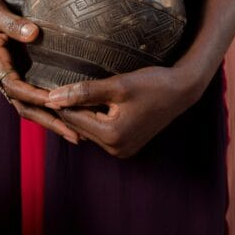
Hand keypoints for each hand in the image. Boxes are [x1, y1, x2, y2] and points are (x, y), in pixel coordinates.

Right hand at [0, 0, 78, 143]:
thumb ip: (13, 24)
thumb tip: (34, 33)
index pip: (16, 87)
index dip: (34, 96)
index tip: (55, 102)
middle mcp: (5, 76)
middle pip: (26, 106)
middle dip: (49, 121)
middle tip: (76, 134)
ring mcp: (14, 77)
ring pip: (32, 106)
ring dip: (53, 121)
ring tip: (79, 134)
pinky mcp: (22, 73)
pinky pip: (36, 96)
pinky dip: (52, 108)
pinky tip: (72, 114)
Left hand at [45, 66, 197, 157]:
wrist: (182, 90)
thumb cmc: (152, 84)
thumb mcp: (117, 85)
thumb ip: (83, 92)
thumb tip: (52, 98)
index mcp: (112, 136)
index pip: (73, 118)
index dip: (62, 100)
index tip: (52, 83)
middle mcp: (116, 150)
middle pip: (79, 126)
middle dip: (72, 107)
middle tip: (63, 85)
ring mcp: (122, 151)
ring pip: (89, 129)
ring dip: (85, 112)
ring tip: (82, 91)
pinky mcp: (127, 147)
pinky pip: (102, 132)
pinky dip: (97, 118)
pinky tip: (99, 101)